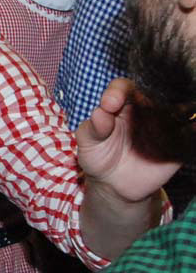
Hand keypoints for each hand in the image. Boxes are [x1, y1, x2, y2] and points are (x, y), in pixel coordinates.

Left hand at [77, 79, 182, 203]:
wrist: (113, 184)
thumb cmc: (97, 156)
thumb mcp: (88, 142)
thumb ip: (93, 128)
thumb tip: (99, 113)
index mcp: (121, 103)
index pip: (124, 87)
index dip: (118, 91)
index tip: (110, 103)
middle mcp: (145, 110)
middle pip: (156, 93)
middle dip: (155, 96)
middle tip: (147, 107)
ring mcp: (163, 125)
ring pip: (178, 110)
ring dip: (180, 109)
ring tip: (174, 114)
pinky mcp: (177, 143)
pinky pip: (189, 134)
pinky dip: (192, 129)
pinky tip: (191, 129)